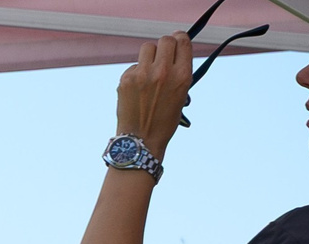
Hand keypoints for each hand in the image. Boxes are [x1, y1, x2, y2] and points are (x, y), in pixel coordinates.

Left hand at [118, 32, 192, 155]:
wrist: (141, 140)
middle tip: (163, 55)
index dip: (180, 38)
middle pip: (165, 40)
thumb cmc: (164, 119)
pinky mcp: (126, 79)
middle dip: (165, 45)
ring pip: (147, 47)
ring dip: (149, 55)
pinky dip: (136, 73)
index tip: (177, 40)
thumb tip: (174, 51)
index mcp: (182, 75)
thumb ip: (179, 70)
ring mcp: (143, 74)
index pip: (183, 41)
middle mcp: (163, 71)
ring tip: (149, 71)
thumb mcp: (182, 94)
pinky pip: (134, 65)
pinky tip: (137, 89)